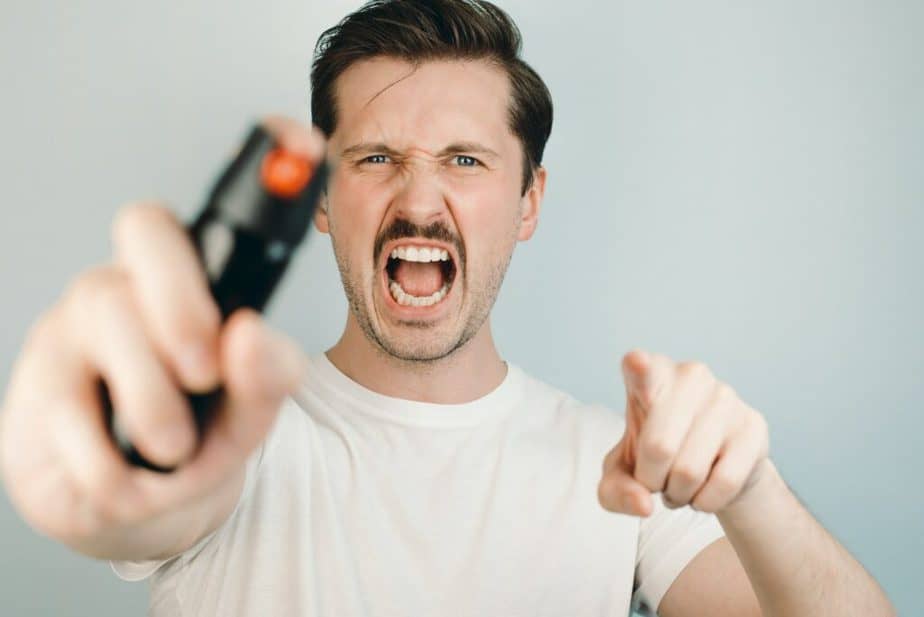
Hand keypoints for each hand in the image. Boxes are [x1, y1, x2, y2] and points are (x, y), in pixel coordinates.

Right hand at [0, 116, 324, 548]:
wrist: (141, 513)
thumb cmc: (199, 442)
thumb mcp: (250, 416)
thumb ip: (267, 378)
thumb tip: (248, 335)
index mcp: (191, 288)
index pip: (211, 212)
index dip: (255, 172)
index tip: (300, 140)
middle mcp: (129, 289)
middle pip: (143, 230)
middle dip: (181, 302)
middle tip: (206, 370)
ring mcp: (73, 331)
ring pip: (106, 319)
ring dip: (156, 409)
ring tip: (175, 447)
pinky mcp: (33, 392)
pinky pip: (72, 419)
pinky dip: (118, 471)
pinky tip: (126, 473)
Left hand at [598, 349, 769, 516]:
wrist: (715, 467)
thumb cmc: (658, 459)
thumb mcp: (624, 476)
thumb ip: (616, 491)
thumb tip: (643, 504)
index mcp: (650, 376)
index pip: (640, 368)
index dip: (638, 368)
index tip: (637, 363)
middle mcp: (689, 376)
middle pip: (658, 448)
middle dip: (652, 480)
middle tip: (656, 479)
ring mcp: (724, 397)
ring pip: (690, 471)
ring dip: (678, 494)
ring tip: (680, 484)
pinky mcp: (753, 425)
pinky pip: (724, 482)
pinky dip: (707, 501)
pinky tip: (704, 492)